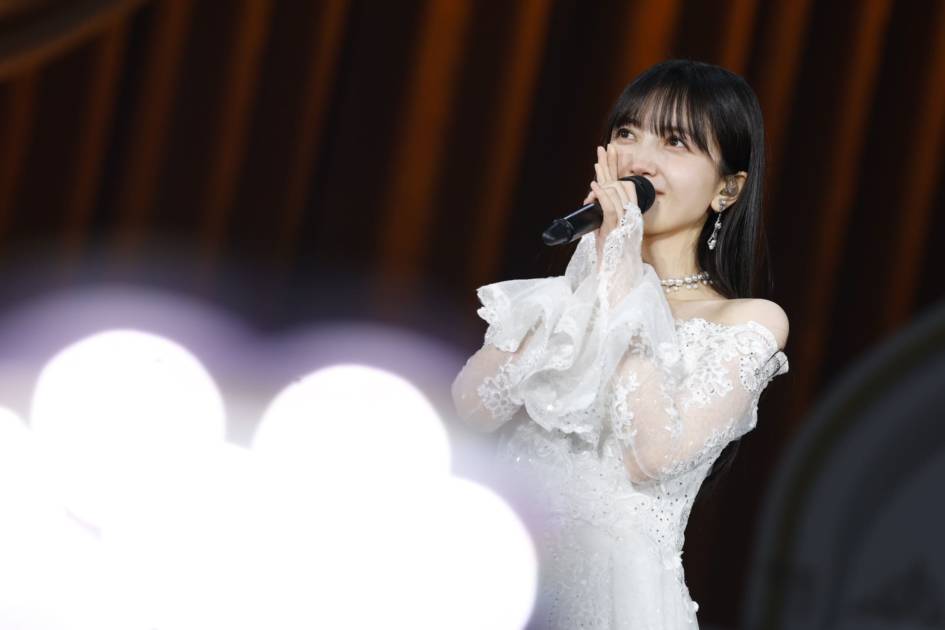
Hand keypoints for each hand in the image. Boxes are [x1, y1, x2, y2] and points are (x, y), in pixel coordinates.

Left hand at [581, 143, 638, 261]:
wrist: (614, 272)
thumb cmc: (610, 253)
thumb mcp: (605, 229)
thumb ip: (602, 214)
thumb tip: (591, 202)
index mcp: (629, 212)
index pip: (625, 184)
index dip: (617, 167)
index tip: (610, 153)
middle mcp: (630, 214)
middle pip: (622, 182)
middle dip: (611, 164)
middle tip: (603, 148)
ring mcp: (625, 221)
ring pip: (617, 192)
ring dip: (604, 177)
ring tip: (595, 166)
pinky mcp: (616, 229)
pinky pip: (610, 207)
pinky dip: (601, 195)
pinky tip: (594, 186)